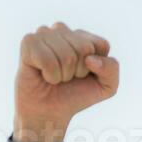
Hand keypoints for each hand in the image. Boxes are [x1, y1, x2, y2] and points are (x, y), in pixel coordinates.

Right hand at [12, 22, 118, 141]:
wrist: (50, 111)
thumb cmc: (76, 95)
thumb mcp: (106, 86)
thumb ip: (112, 69)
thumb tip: (90, 59)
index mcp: (82, 36)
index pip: (101, 45)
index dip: (96, 67)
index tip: (84, 75)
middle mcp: (62, 30)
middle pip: (84, 48)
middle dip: (79, 71)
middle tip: (67, 77)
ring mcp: (44, 33)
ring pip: (66, 55)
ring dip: (63, 75)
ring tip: (55, 77)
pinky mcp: (29, 42)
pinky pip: (48, 60)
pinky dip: (50, 75)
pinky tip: (43, 75)